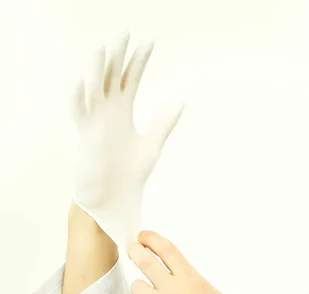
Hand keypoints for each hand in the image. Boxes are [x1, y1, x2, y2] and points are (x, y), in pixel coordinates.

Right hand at [70, 33, 183, 249]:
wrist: (116, 197)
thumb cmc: (131, 172)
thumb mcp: (153, 143)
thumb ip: (163, 122)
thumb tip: (180, 100)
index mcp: (122, 110)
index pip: (130, 78)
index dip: (138, 60)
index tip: (149, 42)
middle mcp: (106, 110)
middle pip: (110, 76)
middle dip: (117, 56)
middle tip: (124, 33)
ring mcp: (94, 121)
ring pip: (93, 88)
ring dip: (97, 69)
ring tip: (103, 47)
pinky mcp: (85, 136)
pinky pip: (80, 113)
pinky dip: (80, 98)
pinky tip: (84, 82)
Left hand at [125, 230, 259, 293]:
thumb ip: (193, 281)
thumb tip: (176, 271)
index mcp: (193, 281)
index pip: (168, 251)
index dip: (152, 239)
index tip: (144, 236)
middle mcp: (175, 292)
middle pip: (146, 261)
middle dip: (136, 251)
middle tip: (133, 250)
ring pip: (137, 287)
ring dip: (143, 292)